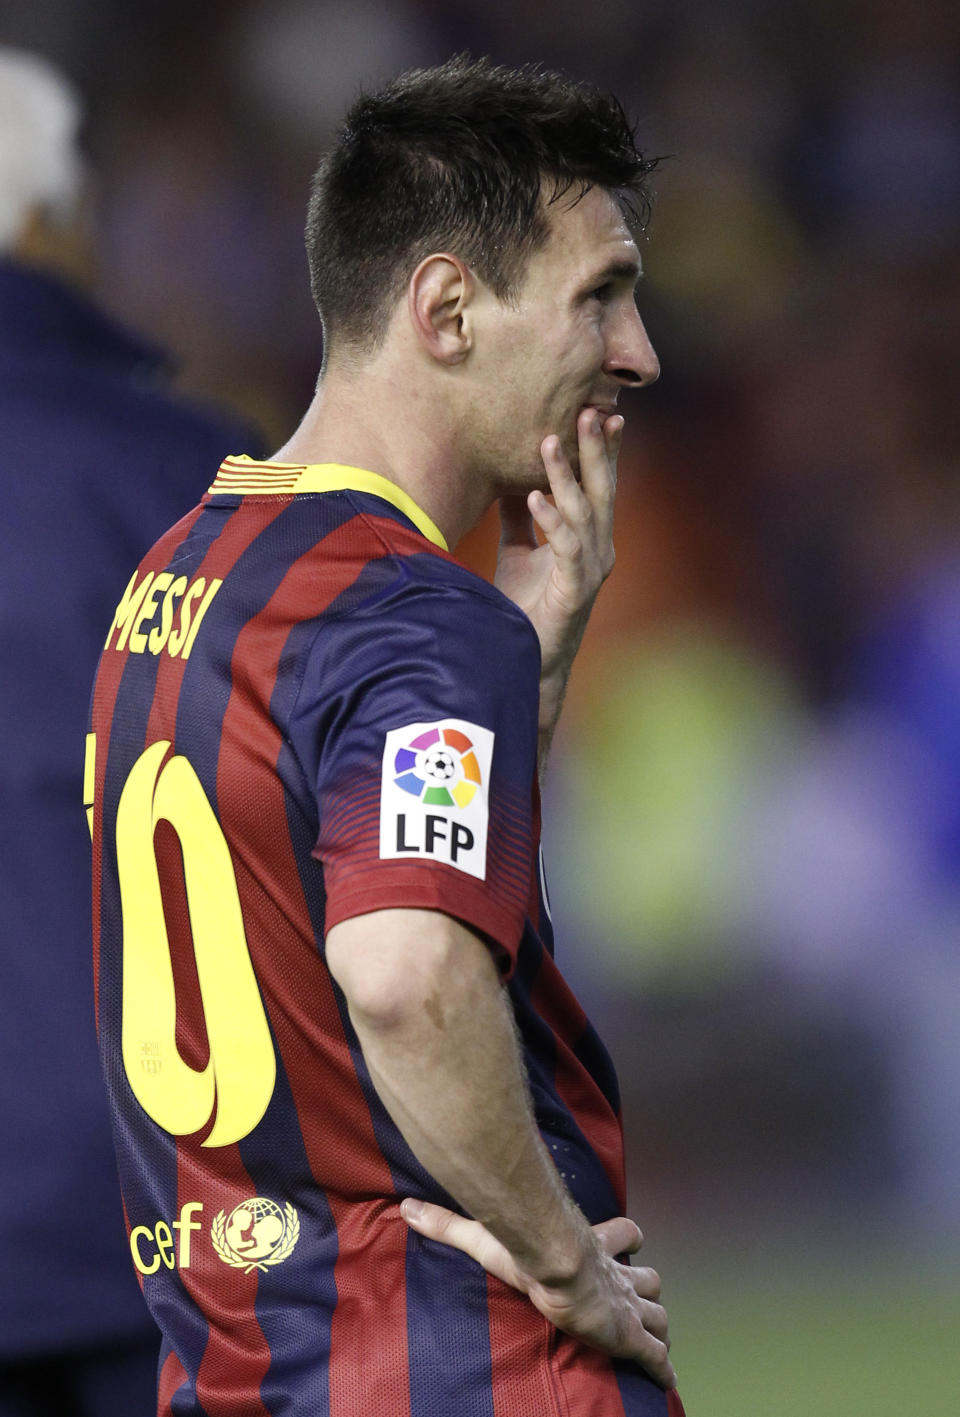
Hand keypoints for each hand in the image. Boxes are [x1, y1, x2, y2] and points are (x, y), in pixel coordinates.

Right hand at [401, 1199, 675, 1389]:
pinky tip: (664, 1379)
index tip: (628, 1239)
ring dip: (656, 1324)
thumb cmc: (529, 1250)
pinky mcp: (632, 1337)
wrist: (559, 1265)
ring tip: (652, 1337)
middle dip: (645, 1288)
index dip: (627, 1237)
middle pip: (647, 1278)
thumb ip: (448, 1224)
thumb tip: (408, 1208)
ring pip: (658, 1313)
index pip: (624, 1234)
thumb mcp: (485, 1237)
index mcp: (594, 1250)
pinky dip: (661, 1367)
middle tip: (640, 1299)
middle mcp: (616, 1277)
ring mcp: (628, 1308)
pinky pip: (656, 1357)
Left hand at [494, 408, 622, 683]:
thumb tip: (512, 480)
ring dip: (565, 477)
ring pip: (582, 514)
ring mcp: (589, 570)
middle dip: (594, 451)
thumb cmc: (524, 606)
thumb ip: (521, 518)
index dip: (601, 451)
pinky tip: (534, 498)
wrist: (526, 659)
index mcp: (588, 538)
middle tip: (589, 411)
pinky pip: (564, 548)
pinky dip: (550, 521)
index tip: (601, 413)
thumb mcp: (519, 551)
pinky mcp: (573, 590)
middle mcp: (597, 549)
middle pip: (600, 491)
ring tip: (548, 443)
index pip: (597, 486)